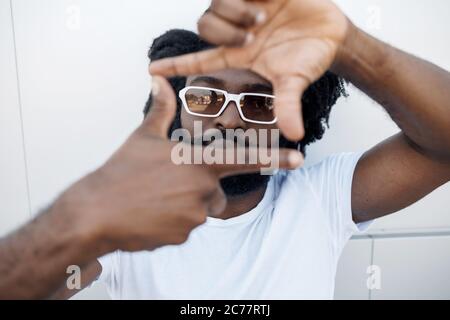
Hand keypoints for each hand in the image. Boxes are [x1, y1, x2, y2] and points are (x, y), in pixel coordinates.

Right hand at [58, 76, 302, 251]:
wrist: (96, 212)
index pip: (244, 158)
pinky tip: (152, 215)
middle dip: (198, 190)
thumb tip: (159, 82)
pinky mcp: (184, 235)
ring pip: (200, 211)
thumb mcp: (143, 137)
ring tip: (154, 199)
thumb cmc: (121, 172)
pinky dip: (173, 222)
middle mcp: (202, 188)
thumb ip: (162, 111)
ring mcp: (194, 215)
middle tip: (166, 186)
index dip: (274, 158)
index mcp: (198, 161)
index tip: (299, 159)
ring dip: (183, 206)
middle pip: (215, 192)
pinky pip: (186, 227)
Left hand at [149, 0, 350, 140]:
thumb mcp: (295, 81)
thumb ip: (288, 104)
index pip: (199, 60)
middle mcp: (235, 33)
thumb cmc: (309, 58)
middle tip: (254, 34)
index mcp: (238, 56)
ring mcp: (244, 10)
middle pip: (204, 26)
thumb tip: (294, 136)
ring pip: (215, 4)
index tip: (151, 72)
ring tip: (265, 15)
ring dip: (237, 10)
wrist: (331, 32)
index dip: (176, 65)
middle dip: (225, 30)